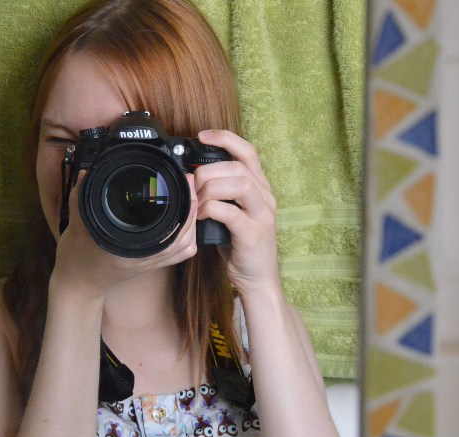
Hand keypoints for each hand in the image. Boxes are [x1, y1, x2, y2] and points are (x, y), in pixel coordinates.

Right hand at [51, 171, 198, 299]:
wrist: (80, 282)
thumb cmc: (77, 255)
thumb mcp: (76, 223)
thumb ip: (81, 196)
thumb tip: (88, 172)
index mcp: (129, 250)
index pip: (166, 229)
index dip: (181, 205)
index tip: (184, 183)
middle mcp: (145, 259)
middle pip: (184, 237)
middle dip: (191, 209)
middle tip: (190, 185)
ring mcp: (152, 263)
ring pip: (186, 246)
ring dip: (193, 222)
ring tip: (190, 199)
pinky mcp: (154, 264)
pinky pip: (181, 254)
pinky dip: (189, 237)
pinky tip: (186, 221)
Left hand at [195, 130, 279, 293]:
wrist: (256, 278)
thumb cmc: (240, 245)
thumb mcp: (231, 214)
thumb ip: (220, 195)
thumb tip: (192, 179)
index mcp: (260, 189)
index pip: (248, 152)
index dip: (226, 139)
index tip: (202, 136)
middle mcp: (266, 197)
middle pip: (238, 167)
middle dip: (208, 171)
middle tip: (192, 186)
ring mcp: (262, 215)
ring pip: (239, 184)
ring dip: (210, 189)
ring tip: (197, 202)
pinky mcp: (254, 233)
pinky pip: (231, 212)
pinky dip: (211, 209)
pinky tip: (201, 215)